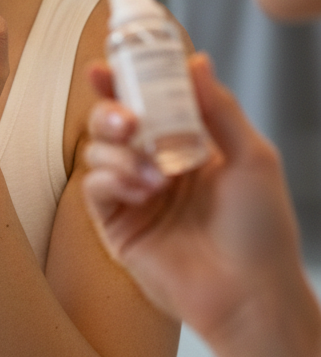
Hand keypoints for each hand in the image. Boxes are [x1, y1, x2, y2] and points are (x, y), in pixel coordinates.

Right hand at [82, 52, 301, 340]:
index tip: (106, 65)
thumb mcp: (252, 158)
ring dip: (117, 153)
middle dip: (110, 113)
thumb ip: (219, 108)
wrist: (251, 295)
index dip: (122, 82)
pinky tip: (140, 191)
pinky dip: (111, 181)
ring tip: (151, 175)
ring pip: (97, 152)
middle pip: (111, 123)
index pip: (145, 103)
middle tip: (127, 120)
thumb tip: (196, 60)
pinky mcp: (115, 225)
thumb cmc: (261, 232)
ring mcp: (132, 195)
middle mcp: (154, 166)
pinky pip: (94, 188)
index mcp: (185, 147)